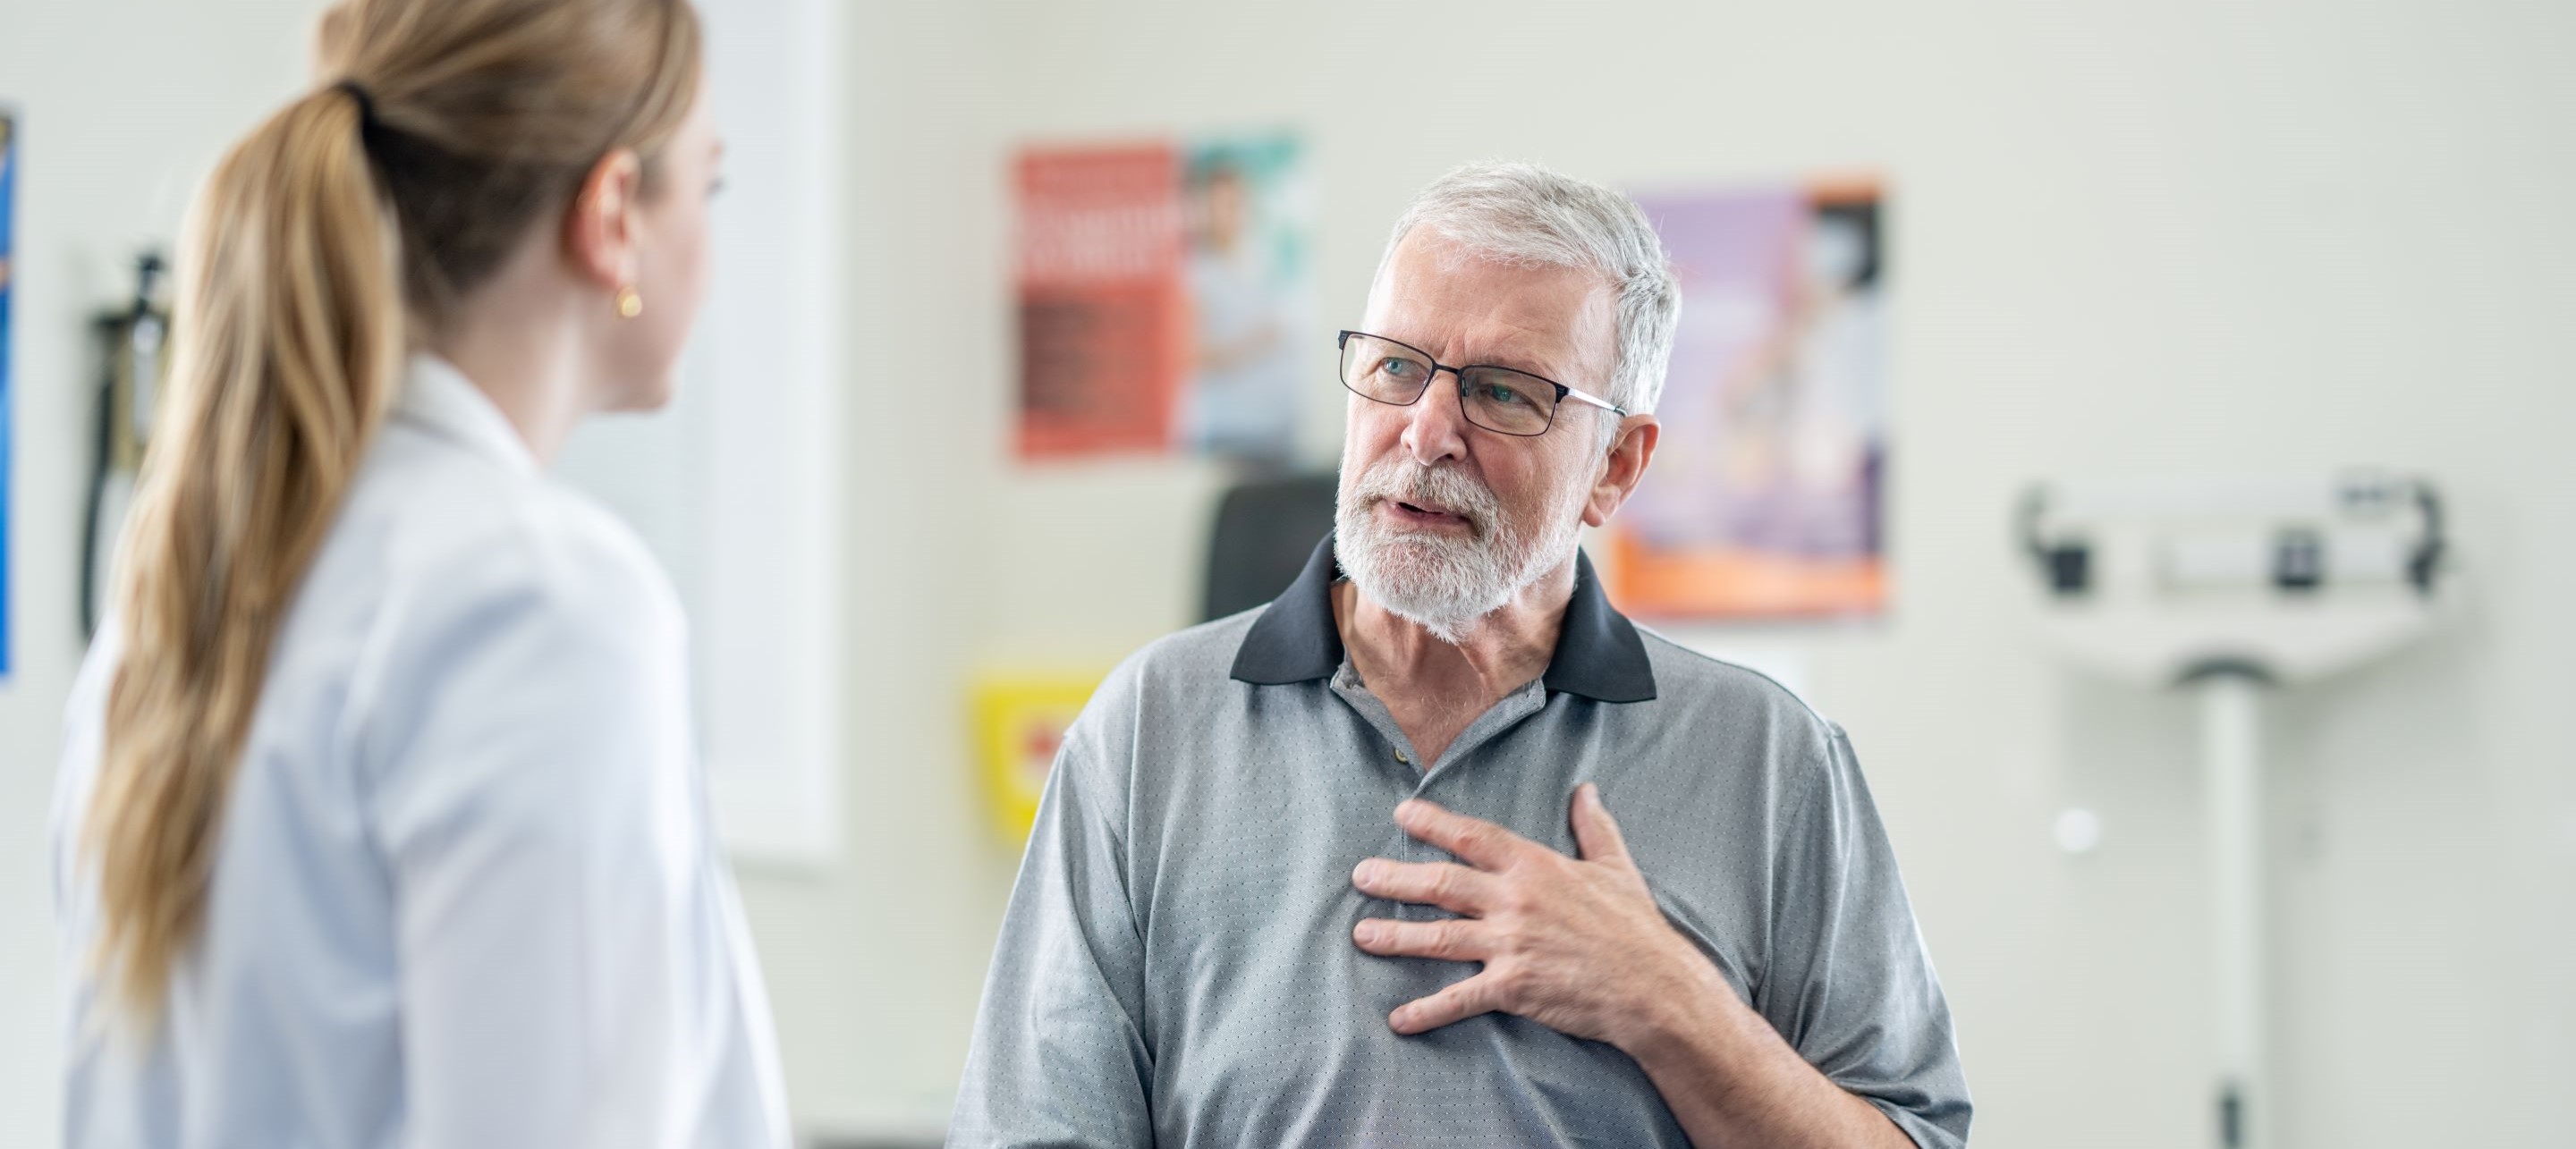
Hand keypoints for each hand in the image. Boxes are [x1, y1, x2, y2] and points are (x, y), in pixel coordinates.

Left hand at [1349, 785, 1726, 1050]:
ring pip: (1439, 937)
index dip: (1434, 824)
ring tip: (1362, 935)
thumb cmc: (1636, 926)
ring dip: (1396, 936)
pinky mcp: (1512, 987)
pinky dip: (1426, 1010)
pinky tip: (1398, 1018)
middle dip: (1395, 879)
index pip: (1473, 837)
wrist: (1653, 985)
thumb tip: (1587, 790)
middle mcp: (1514, 901)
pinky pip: (1459, 999)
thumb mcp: (1616, 868)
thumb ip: (1594, 827)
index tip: (1401, 814)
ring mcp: (1509, 945)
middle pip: (1441, 884)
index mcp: (1535, 867)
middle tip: (1360, 875)